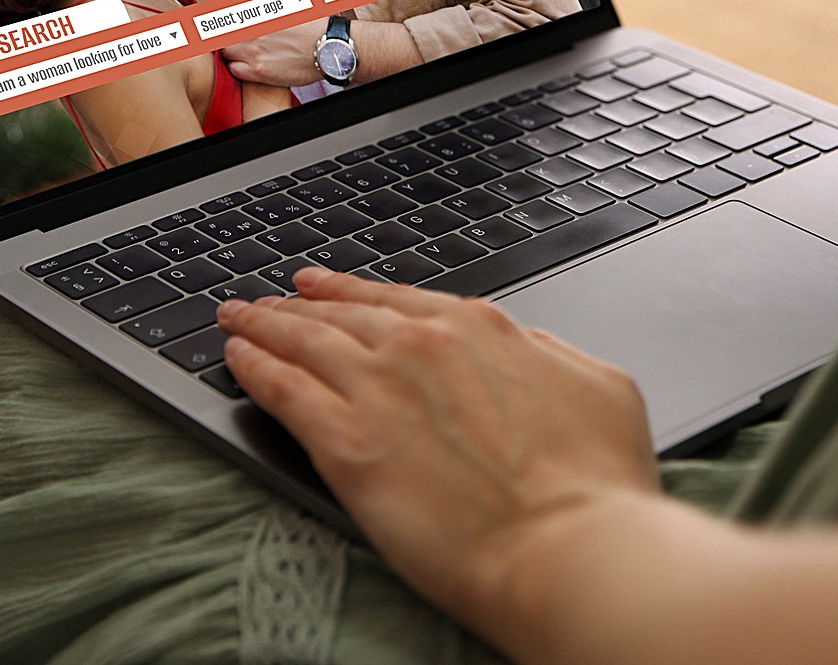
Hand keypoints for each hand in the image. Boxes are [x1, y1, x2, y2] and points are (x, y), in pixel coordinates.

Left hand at [216, 268, 660, 628]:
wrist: (572, 549)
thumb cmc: (598, 486)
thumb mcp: (601, 387)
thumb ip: (552, 355)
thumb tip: (530, 347)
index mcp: (483, 330)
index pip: (401, 301)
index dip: (355, 293)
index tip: (326, 287)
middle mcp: (424, 345)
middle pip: (343, 315)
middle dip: (299, 305)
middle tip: (266, 300)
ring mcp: (381, 389)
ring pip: (304, 341)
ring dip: (264, 326)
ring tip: (236, 319)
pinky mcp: (346, 445)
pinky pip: (284, 390)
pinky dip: (255, 369)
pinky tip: (236, 358)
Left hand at [221, 0, 324, 86]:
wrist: (330, 45)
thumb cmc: (309, 17)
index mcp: (253, 7)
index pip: (218, 6)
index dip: (221, 10)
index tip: (230, 14)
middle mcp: (249, 29)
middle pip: (218, 30)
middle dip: (225, 29)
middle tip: (240, 31)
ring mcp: (252, 51)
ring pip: (224, 50)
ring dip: (231, 47)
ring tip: (247, 46)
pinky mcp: (259, 72)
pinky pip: (234, 69)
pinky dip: (238, 65)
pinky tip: (251, 59)